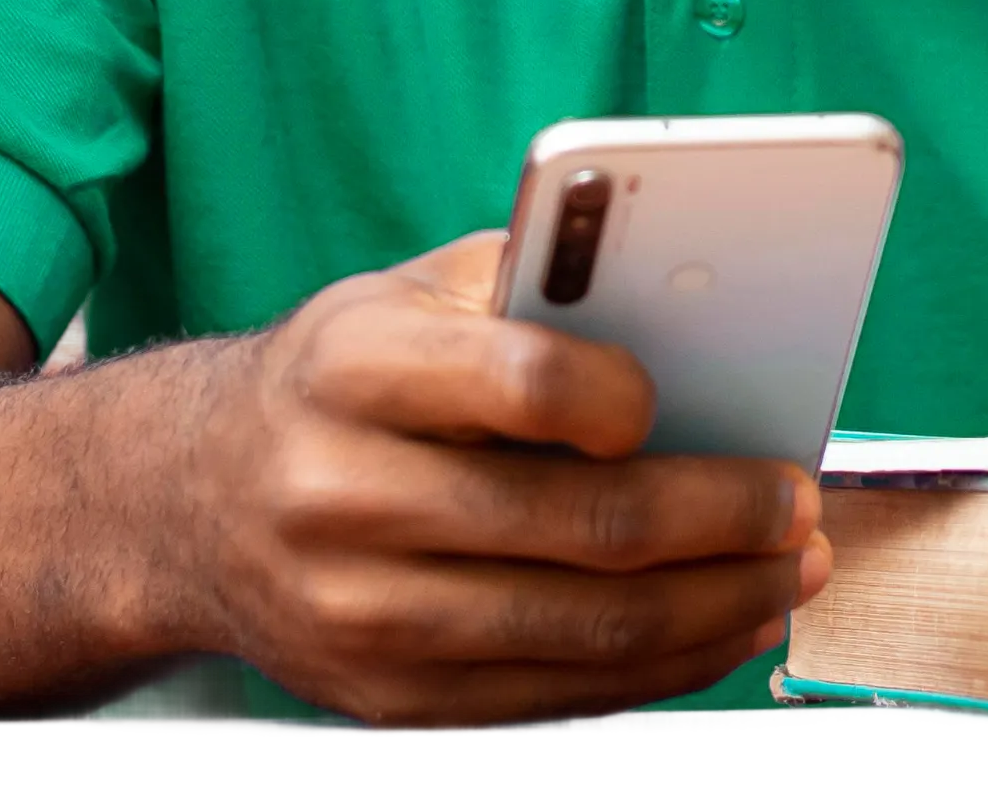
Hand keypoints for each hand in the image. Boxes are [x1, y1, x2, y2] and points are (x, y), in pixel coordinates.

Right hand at [176, 229, 831, 726]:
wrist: (190, 503)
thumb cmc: (337, 382)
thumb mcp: (397, 297)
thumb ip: (523, 289)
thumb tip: (685, 305)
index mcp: (352, 367)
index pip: (521, 381)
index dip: (623, 396)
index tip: (683, 399)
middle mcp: (343, 494)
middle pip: (580, 525)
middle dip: (721, 520)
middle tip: (797, 505)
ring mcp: (363, 613)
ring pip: (586, 629)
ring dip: (717, 607)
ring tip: (789, 572)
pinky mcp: (387, 699)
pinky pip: (558, 696)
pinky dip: (660, 668)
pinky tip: (719, 628)